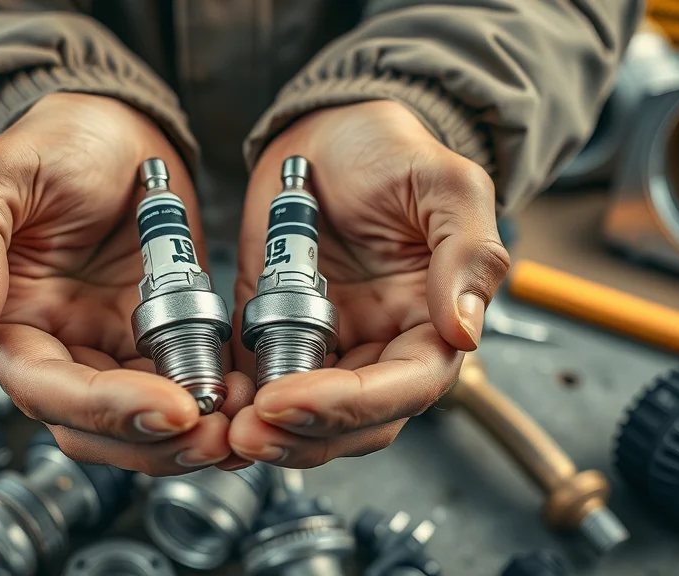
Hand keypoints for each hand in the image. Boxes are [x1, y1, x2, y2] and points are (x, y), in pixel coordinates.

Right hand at [0, 93, 251, 475]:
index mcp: (14, 322)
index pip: (48, 390)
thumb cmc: (53, 143)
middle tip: (218, 433)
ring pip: (144, 424)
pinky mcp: (160, 338)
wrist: (115, 127)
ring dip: (191, 436)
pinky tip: (247, 393)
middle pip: (98, 428)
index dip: (107, 410)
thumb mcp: (0, 173)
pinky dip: (213, 401)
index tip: (170, 410)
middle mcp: (61, 348)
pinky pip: (184, 388)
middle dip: (156, 442)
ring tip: (243, 417)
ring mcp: (113, 348)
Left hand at [228, 100, 509, 467]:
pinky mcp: (275, 334)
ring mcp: (326, 346)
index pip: (403, 388)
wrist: (330, 130)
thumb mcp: (447, 185)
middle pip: (352, 422)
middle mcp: (380, 346)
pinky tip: (210, 395)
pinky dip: (235, 400)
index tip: (291, 398)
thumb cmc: (394, 153)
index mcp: (430, 323)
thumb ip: (468, 255)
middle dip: (300, 434)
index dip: (349, 405)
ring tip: (221, 422)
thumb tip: (464, 331)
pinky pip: (257, 384)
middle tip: (247, 428)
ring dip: (266, 433)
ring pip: (304, 419)